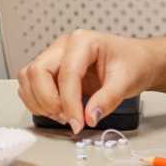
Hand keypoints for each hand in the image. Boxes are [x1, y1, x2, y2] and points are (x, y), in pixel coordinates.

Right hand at [17, 30, 165, 133]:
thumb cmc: (133, 63)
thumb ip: (107, 100)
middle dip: (49, 100)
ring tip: (63, 115)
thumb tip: (89, 117)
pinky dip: (37, 102)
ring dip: (39, 102)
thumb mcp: (127, 81)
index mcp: (82, 42)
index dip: (69, 102)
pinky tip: (57, 111)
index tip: (79, 123)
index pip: (67, 73)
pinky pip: (30, 85)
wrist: (138, 61)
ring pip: (28, 78)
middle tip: (68, 118)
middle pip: (37, 71)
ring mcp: (54, 58)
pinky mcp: (51, 71)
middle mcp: (63, 47)